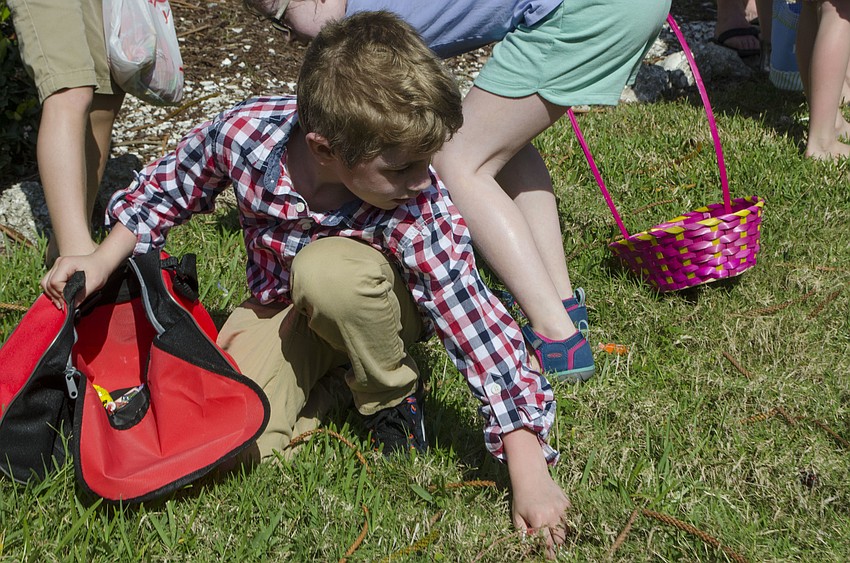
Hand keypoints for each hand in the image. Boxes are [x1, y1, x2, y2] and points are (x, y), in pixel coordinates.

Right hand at [40, 224, 137, 308]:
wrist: (101, 262)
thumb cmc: (99, 270)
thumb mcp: (94, 283)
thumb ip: (82, 294)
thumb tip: (72, 306)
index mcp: (66, 263)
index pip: (55, 282)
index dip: (61, 293)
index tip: (69, 301)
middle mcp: (58, 263)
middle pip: (48, 283)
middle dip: (56, 296)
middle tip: (65, 306)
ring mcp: (57, 266)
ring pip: (46, 283)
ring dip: (53, 295)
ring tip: (62, 304)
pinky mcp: (58, 271)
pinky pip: (49, 283)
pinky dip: (53, 292)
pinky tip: (61, 299)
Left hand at [503, 428, 570, 559]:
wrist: (530, 476)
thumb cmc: (521, 497)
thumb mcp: (516, 515)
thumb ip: (523, 533)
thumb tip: (529, 546)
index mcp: (538, 520)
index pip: (547, 544)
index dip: (548, 552)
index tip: (549, 556)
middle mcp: (552, 515)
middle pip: (559, 540)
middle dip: (556, 544)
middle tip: (552, 545)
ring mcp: (561, 509)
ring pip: (566, 530)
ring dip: (560, 533)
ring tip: (552, 529)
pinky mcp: (567, 503)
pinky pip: (568, 518)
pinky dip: (563, 521)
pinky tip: (555, 516)